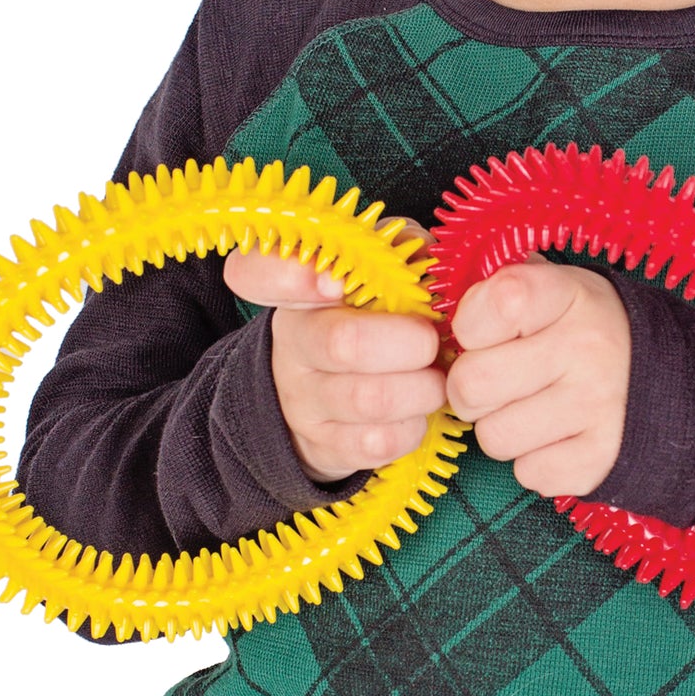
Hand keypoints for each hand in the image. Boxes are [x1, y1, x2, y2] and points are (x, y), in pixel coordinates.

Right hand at [223, 221, 445, 484]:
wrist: (330, 395)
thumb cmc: (370, 315)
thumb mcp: (377, 268)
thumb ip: (398, 248)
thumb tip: (426, 258)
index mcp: (299, 289)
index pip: (258, 273)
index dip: (291, 275)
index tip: (334, 281)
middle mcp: (293, 342)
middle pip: (343, 342)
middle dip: (408, 341)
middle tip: (432, 340)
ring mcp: (304, 400)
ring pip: (369, 399)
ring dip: (421, 388)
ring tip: (436, 377)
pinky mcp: (325, 446)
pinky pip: (378, 443)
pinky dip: (413, 427)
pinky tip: (417, 411)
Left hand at [445, 256, 630, 497]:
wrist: (670, 381)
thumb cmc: (584, 330)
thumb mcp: (553, 288)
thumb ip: (497, 288)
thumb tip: (438, 310)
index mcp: (567, 294)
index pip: (482, 309)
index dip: (469, 327)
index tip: (487, 331)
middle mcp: (586, 348)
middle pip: (470, 386)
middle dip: (472, 388)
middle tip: (499, 380)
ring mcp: (597, 408)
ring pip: (492, 437)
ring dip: (502, 427)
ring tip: (534, 405)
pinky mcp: (600, 460)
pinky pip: (527, 473)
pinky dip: (535, 459)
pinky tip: (559, 433)